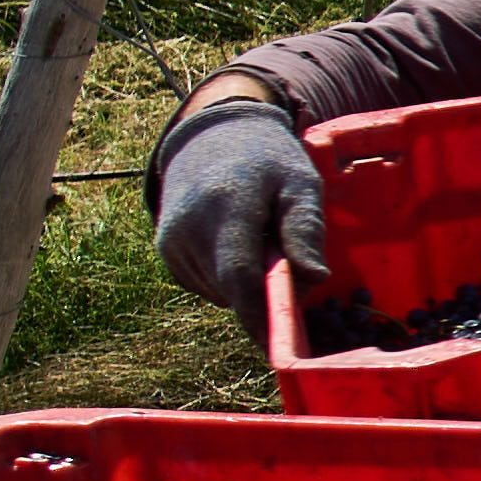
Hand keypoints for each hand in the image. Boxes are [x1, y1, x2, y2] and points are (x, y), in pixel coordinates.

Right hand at [149, 102, 321, 312]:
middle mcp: (187, 229)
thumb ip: (305, 229)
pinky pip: (208, 285)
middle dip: (267, 295)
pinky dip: (230, 279)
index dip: (260, 315)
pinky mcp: (165, 253)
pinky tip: (237, 243)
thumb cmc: (267, 161)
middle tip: (292, 267)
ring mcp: (171, 243)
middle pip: (233, 289)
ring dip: (249, 285)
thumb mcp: (300, 183)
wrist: (212, 136)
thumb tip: (314, 278)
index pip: (239, 275)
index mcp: (224, 207)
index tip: (283, 344)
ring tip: (260, 241)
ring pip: (222, 292)